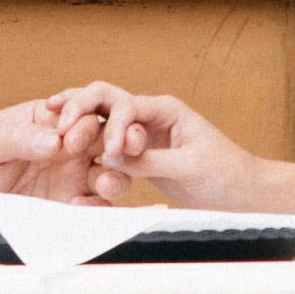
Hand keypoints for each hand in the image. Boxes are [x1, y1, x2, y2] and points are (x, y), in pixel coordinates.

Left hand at [0, 93, 116, 202]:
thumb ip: (20, 136)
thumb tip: (55, 140)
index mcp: (53, 120)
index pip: (84, 113)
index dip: (84, 124)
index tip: (70, 141)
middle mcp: (70, 147)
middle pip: (109, 141)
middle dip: (118, 145)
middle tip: (110, 156)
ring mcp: (73, 177)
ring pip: (113, 173)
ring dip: (116, 177)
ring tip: (103, 184)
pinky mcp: (71, 206)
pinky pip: (97, 206)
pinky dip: (97, 207)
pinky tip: (80, 208)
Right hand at [39, 79, 268, 210]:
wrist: (242, 191)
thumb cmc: (225, 174)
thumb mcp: (188, 168)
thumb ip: (151, 161)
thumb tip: (114, 158)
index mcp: (166, 109)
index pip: (126, 106)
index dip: (111, 125)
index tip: (108, 151)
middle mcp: (150, 115)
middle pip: (106, 102)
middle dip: (82, 109)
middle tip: (59, 123)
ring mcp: (143, 134)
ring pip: (102, 122)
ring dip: (80, 126)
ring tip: (52, 131)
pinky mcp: (139, 154)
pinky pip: (108, 147)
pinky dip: (89, 147)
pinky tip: (66, 152)